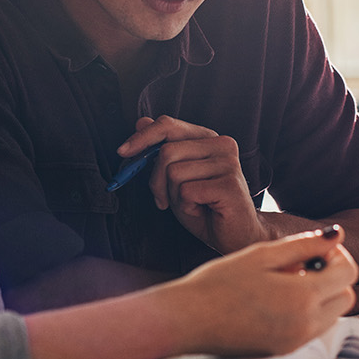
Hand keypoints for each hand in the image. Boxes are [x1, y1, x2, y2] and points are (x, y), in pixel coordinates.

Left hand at [119, 115, 263, 253]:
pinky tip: (202, 210)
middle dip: (156, 180)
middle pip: (166, 151)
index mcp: (208, 138)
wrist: (235, 236)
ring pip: (174, 172)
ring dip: (174, 196)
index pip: (169, 125)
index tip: (123, 151)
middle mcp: (222, 145)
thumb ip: (160, 150)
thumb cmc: (205, 208)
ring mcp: (228, 163)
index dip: (142, 138)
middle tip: (164, 199)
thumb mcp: (176, 178)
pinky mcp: (229, 184)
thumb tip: (140, 122)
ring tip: (192, 204)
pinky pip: (187, 191)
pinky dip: (186, 207)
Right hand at [165, 226, 356, 357]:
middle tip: (306, 262)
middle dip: (334, 275)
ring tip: (288, 280)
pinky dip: (309, 311)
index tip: (318, 248)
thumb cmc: (217, 285)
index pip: (348, 273)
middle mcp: (305, 324)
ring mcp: (296, 341)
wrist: (188, 320)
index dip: (338, 255)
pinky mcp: (285, 351)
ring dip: (323, 294)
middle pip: (346, 296)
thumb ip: (303, 244)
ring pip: (333, 314)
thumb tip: (335, 235)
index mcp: (302, 297)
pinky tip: (280, 298)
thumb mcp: (261, 255)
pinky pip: (314, 329)